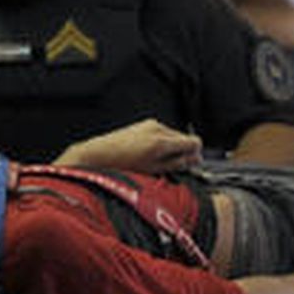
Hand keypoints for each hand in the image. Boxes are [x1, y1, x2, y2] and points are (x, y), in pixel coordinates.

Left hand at [55, 119, 202, 173]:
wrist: (98, 155)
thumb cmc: (121, 165)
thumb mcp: (153, 169)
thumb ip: (177, 163)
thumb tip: (194, 159)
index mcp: (162, 141)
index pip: (193, 142)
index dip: (195, 154)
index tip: (191, 163)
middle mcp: (158, 128)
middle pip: (184, 138)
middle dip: (182, 151)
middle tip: (171, 167)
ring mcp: (150, 124)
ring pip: (173, 136)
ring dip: (170, 148)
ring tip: (155, 162)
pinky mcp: (144, 124)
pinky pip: (161, 133)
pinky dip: (160, 144)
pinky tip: (148, 155)